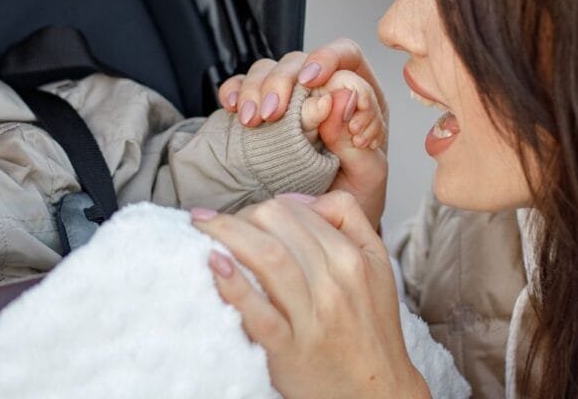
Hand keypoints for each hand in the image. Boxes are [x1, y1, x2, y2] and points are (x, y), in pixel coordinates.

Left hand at [191, 192, 428, 398]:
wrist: (378, 392)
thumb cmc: (370, 329)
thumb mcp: (378, 265)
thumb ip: (350, 219)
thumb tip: (301, 198)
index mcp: (352, 258)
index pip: (296, 210)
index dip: (262, 206)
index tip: (242, 216)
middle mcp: (334, 282)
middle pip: (277, 224)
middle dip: (238, 215)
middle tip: (215, 224)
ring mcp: (312, 316)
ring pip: (267, 257)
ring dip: (225, 235)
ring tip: (200, 230)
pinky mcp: (289, 349)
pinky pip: (258, 312)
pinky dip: (234, 286)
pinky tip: (213, 265)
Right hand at [219, 41, 387, 217]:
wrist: (325, 227)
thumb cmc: (356, 199)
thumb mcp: (368, 175)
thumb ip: (358, 140)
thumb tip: (341, 97)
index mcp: (360, 96)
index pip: (344, 56)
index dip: (327, 60)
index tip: (311, 81)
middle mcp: (324, 91)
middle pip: (299, 60)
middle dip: (281, 80)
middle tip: (272, 112)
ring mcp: (291, 100)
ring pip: (267, 70)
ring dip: (255, 89)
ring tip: (252, 121)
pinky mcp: (262, 113)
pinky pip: (241, 88)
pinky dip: (234, 93)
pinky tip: (232, 109)